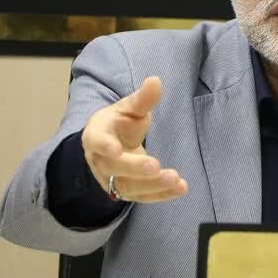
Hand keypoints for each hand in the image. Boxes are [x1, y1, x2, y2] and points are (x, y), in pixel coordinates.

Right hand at [82, 76, 187, 202]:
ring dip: (153, 186)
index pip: (97, 142)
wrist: (109, 145)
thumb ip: (142, 99)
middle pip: (115, 169)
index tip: (116, 149)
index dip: (105, 146)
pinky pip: (143, 197)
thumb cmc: (118, 123)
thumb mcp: (127, 108)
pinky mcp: (127, 191)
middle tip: (155, 166)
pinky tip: (181, 188)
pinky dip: (162, 195)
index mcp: (96, 136)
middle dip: (135, 169)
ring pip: (129, 188)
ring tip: (175, 180)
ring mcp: (112, 180)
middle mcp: (101, 162)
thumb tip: (155, 81)